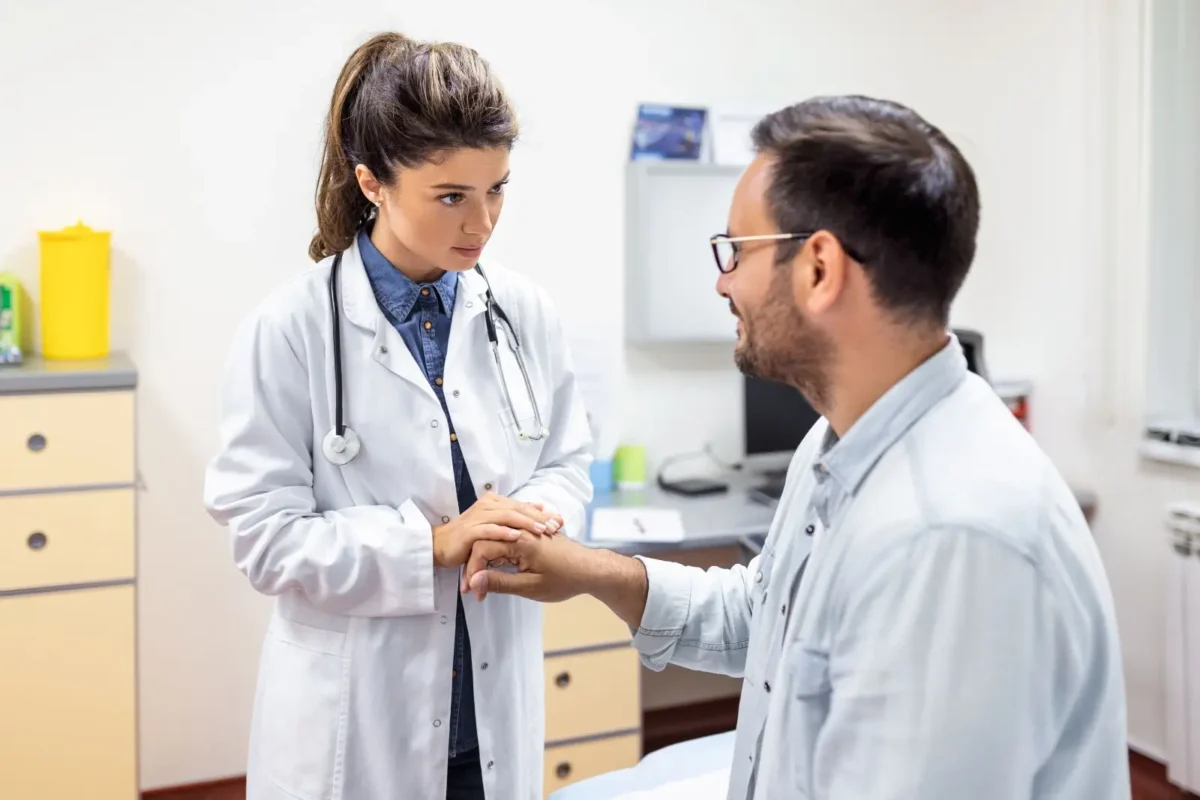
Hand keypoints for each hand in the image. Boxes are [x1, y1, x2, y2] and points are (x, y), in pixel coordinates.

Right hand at [432, 492, 562, 567]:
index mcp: (496, 503)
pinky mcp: (469, 531)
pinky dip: (502, 532)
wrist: (439, 547)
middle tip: (556, 527)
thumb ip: (515, 519)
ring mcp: (478, 517)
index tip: (562, 522)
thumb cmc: (469, 541)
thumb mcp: (496, 529)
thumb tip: (538, 507)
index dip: (544, 513)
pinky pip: (488, 530)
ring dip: (525, 524)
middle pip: (518, 509)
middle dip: (539, 518)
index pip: (525, 506)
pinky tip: (515, 537)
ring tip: (542, 531)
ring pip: (506, 517)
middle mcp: (488, 506)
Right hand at [460, 531, 595, 601]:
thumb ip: (500, 582)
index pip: (482, 548)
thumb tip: (475, 580)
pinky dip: (496, 553)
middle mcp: (521, 530)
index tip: (474, 591)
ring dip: (483, 559)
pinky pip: (505, 537)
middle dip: (475, 565)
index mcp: (521, 540)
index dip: (473, 570)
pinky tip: (496, 566)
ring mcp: (526, 530)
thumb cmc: (565, 579)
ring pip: (493, 538)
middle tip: (474, 590)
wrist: (590, 569)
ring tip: (482, 580)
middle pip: (485, 540)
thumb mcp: (531, 587)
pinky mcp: (530, 534)